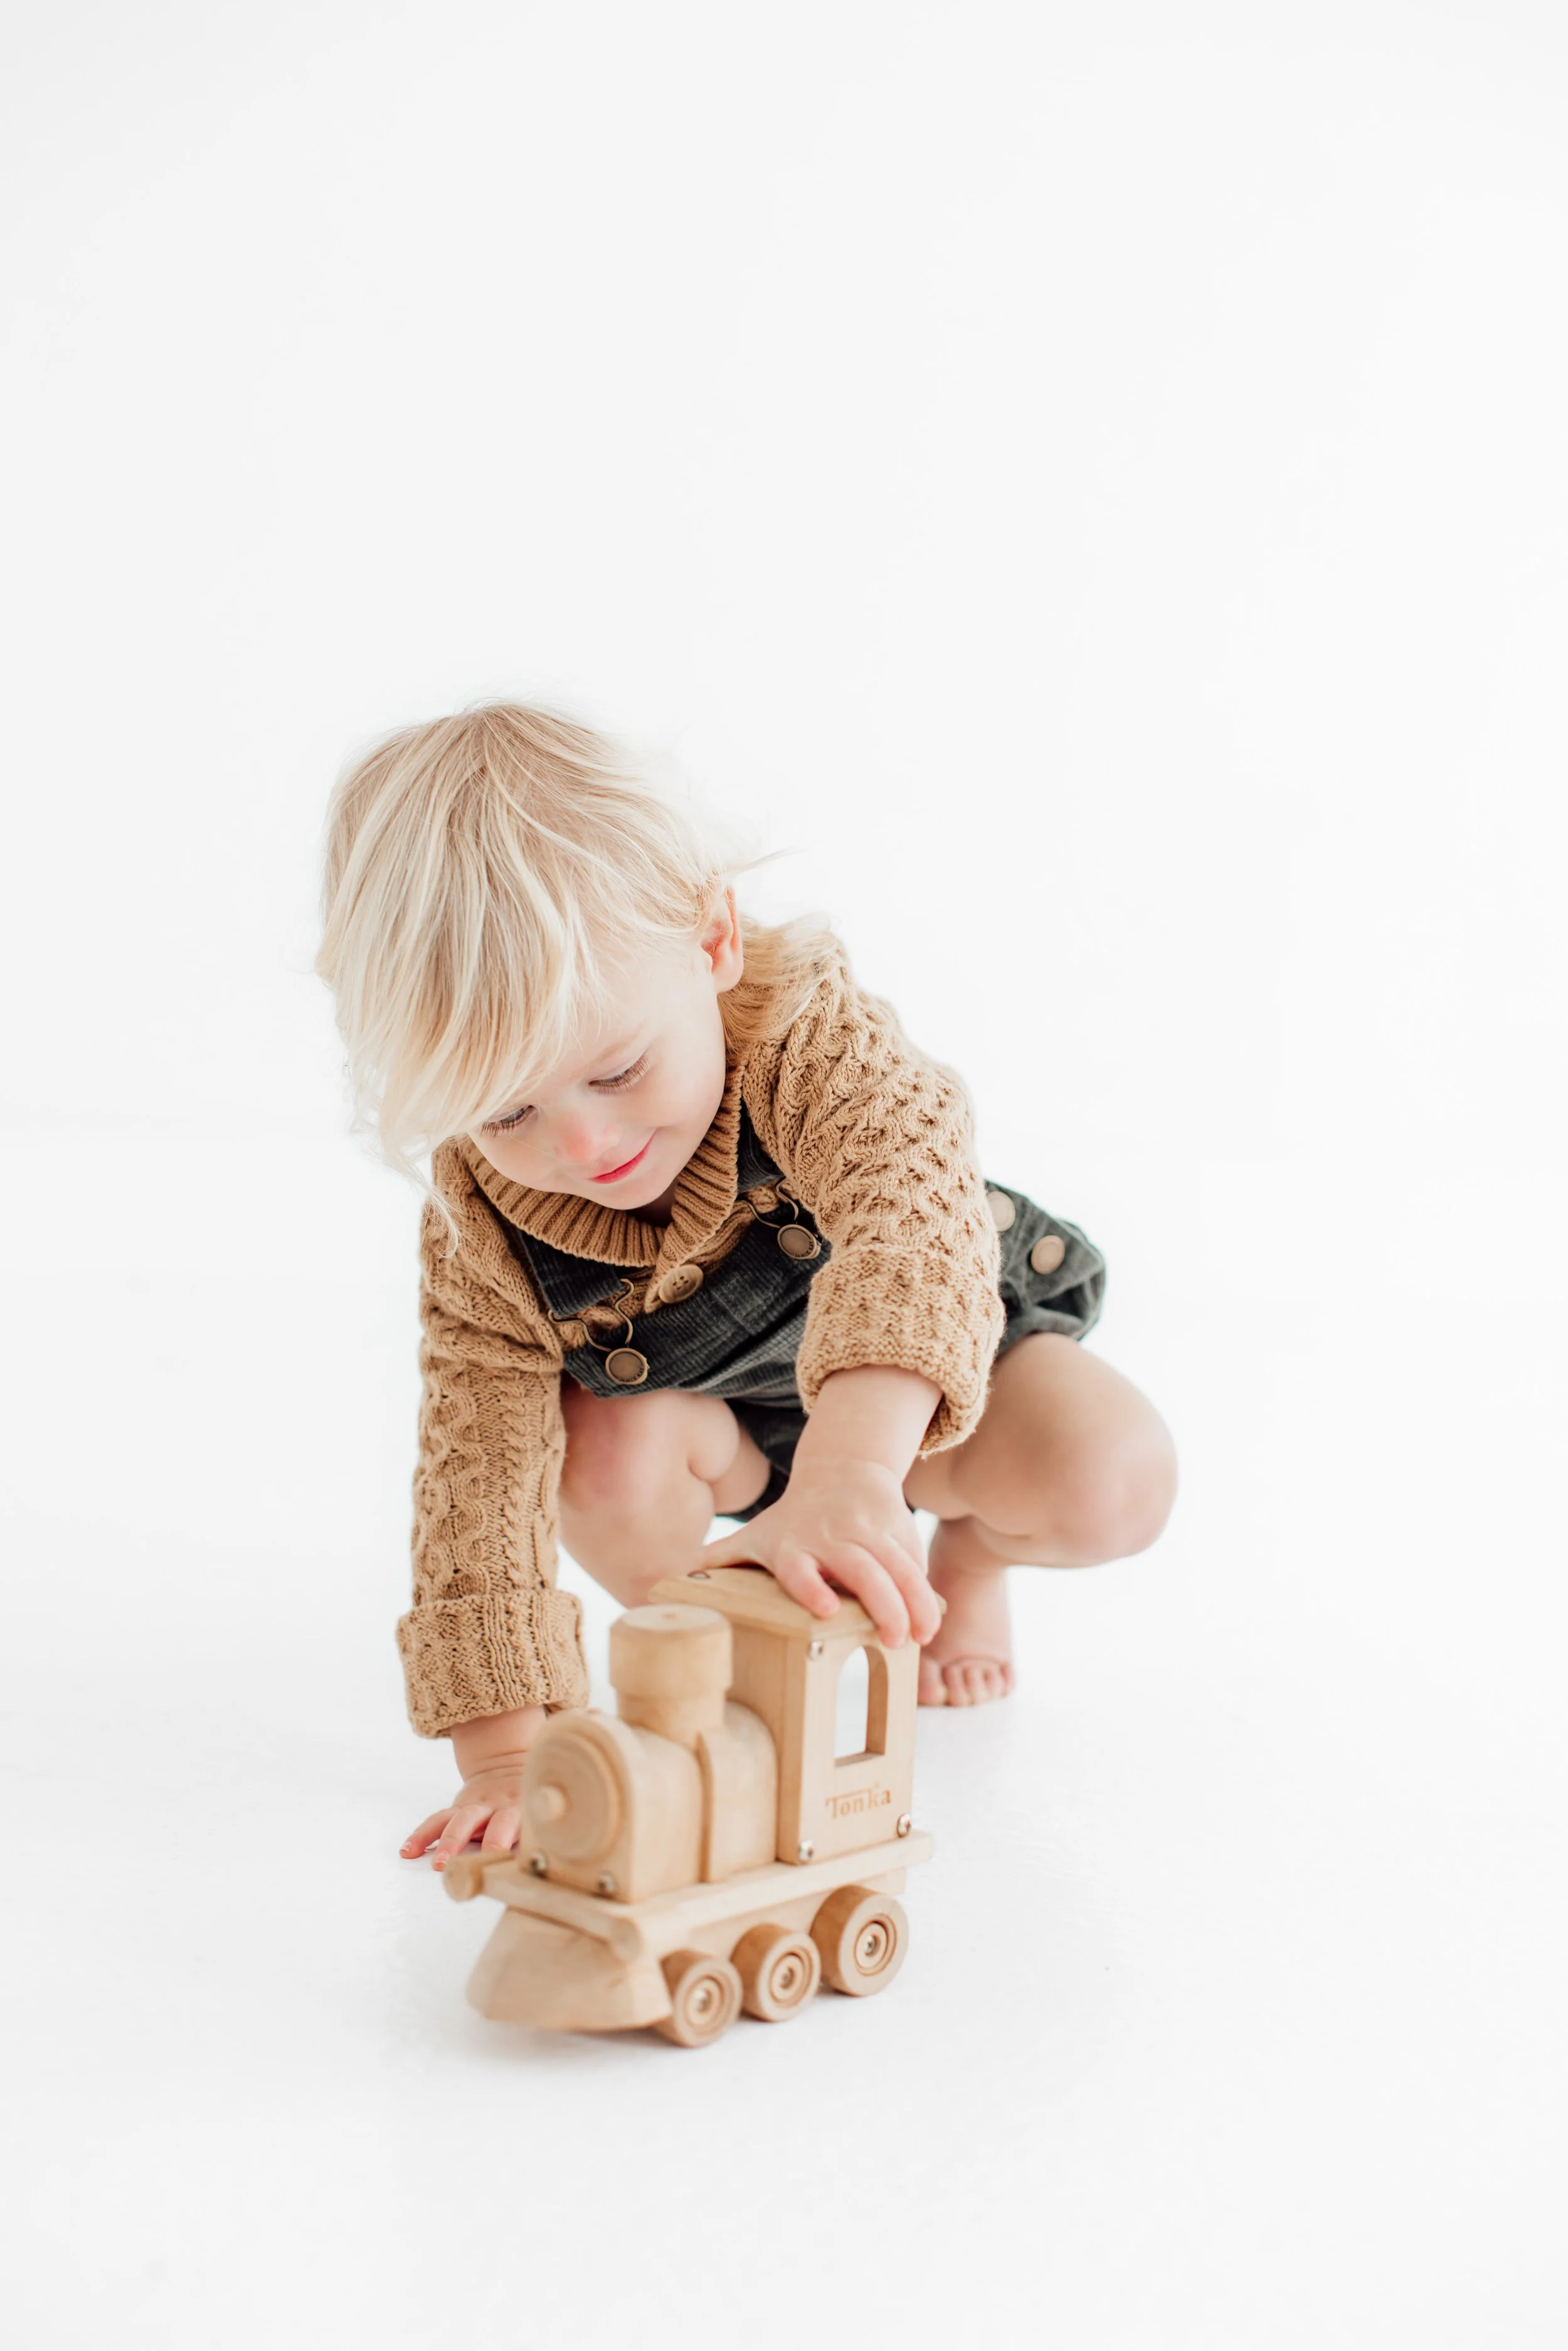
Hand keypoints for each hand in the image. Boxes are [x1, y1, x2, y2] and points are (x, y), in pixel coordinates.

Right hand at [400, 1702, 546, 1870]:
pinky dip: (421, 1835)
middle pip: (476, 1820)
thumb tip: (552, 1865)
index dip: (502, 1839)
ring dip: (440, 1841)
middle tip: (449, 1863)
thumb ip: (542, 1833)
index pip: (509, 1822)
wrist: (508, 1766)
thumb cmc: (530, 1801)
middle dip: (459, 1841)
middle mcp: (494, 1804)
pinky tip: (407, 1850)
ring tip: (426, 1861)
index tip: (496, 1857)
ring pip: (454, 1820)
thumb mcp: (540, 1812)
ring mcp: (473, 1805)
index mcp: (518, 1806)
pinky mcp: (457, 1808)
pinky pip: (437, 1820)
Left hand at [698, 1457, 939, 1648]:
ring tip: (924, 1635)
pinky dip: (924, 1589)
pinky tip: (933, 1617)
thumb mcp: (754, 1536)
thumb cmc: (791, 1520)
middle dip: (883, 1604)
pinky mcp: (897, 1530)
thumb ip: (720, 1561)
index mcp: (795, 1547)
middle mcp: (833, 1539)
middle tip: (895, 1640)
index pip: (801, 1568)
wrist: (842, 1470)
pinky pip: (914, 1560)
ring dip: (914, 1601)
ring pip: (897, 1566)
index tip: (825, 1609)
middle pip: (863, 1570)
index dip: (811, 1587)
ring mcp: (868, 1533)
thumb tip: (663, 1584)